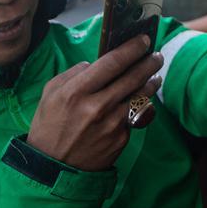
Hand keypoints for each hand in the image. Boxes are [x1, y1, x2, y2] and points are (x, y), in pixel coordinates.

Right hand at [27, 35, 162, 170]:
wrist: (53, 167)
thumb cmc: (50, 126)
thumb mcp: (51, 94)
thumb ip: (73, 74)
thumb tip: (94, 64)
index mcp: (77, 92)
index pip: (112, 62)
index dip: (131, 48)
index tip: (143, 40)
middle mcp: (97, 106)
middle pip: (133, 77)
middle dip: (149, 62)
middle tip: (155, 55)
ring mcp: (112, 124)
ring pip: (141, 96)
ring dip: (151, 82)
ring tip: (154, 75)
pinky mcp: (121, 138)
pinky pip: (135, 116)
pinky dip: (139, 105)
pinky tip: (140, 100)